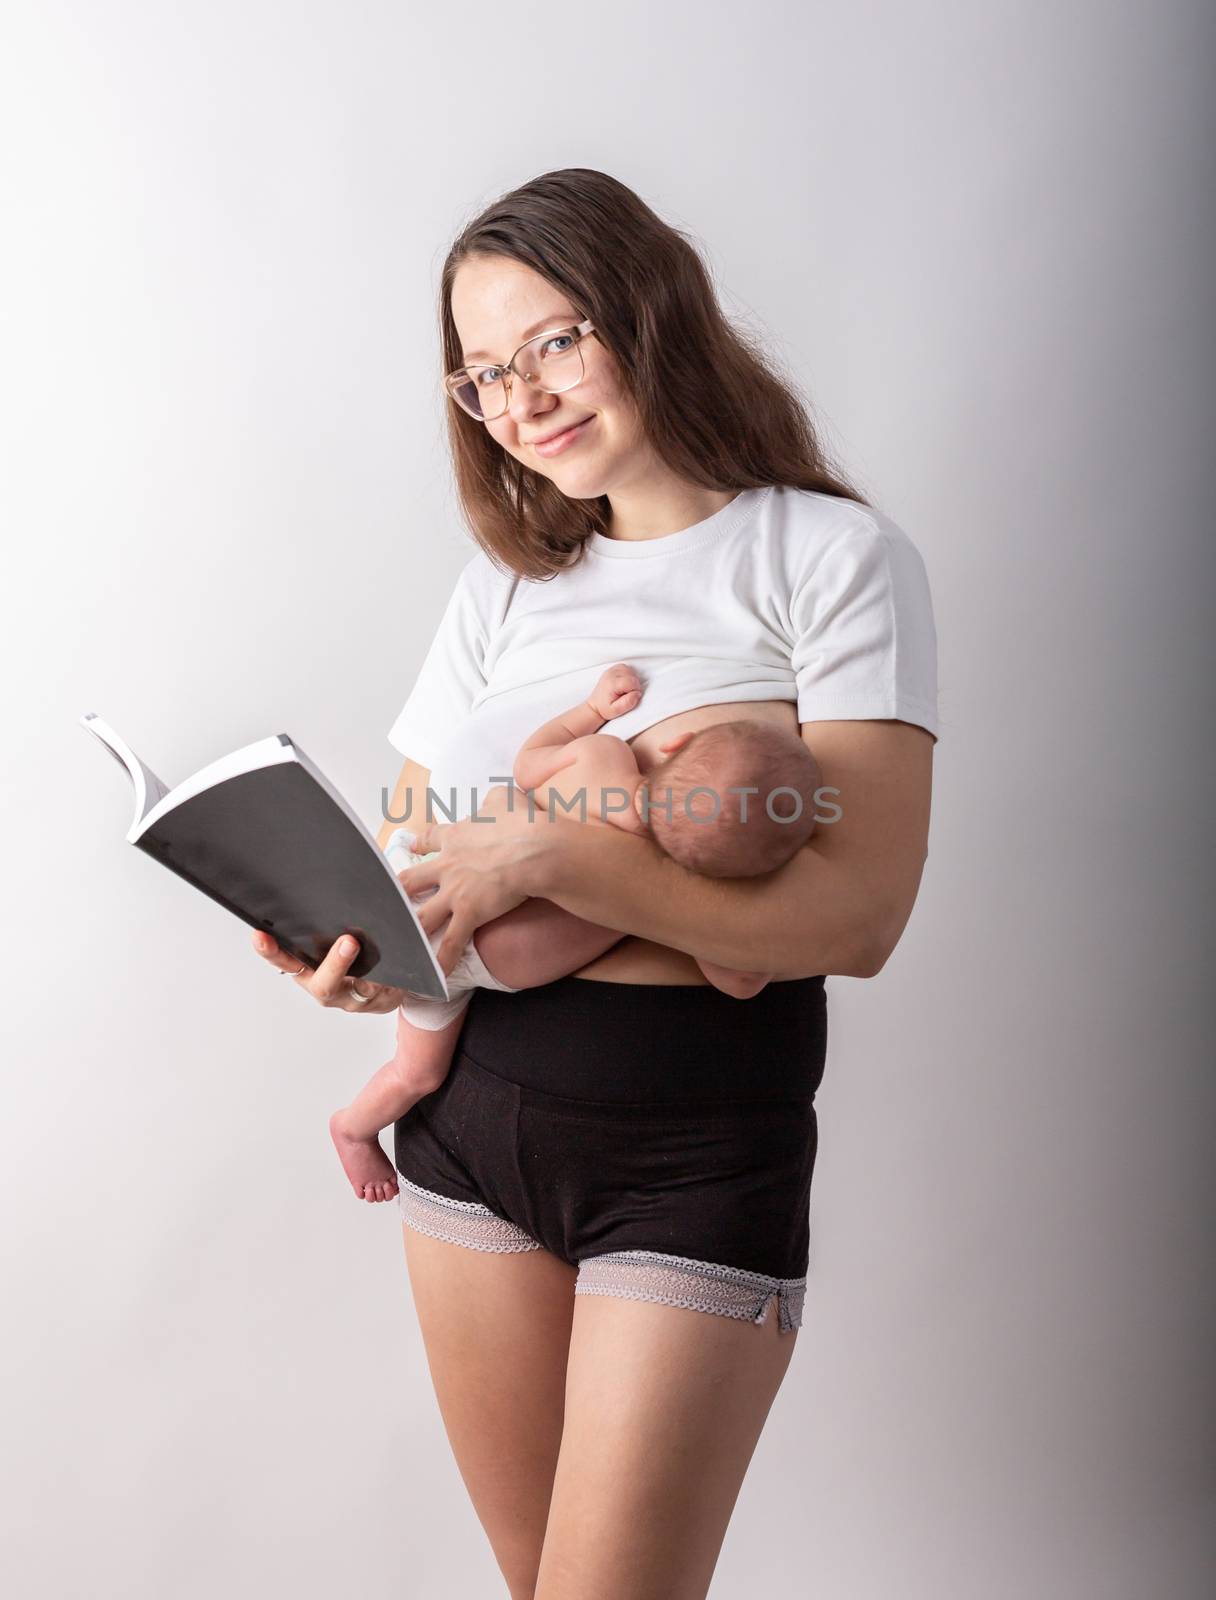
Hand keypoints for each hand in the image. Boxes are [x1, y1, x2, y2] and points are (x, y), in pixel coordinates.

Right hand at [250, 929, 404, 1013]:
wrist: (384, 982)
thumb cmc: (351, 953)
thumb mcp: (330, 937)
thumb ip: (322, 923)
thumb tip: (319, 880)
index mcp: (307, 970)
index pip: (284, 962)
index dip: (270, 951)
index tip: (260, 935)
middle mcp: (326, 988)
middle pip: (323, 985)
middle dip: (334, 963)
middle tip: (349, 941)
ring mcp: (353, 999)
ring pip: (359, 988)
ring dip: (367, 970)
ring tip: (373, 946)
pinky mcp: (378, 1001)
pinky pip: (383, 989)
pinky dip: (390, 974)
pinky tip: (399, 955)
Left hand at [397, 784, 562, 974]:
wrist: (536, 848)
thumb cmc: (524, 821)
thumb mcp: (504, 799)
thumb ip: (491, 801)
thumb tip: (495, 802)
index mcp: (455, 836)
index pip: (430, 839)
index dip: (420, 843)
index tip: (413, 846)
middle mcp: (447, 865)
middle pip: (410, 879)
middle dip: (397, 892)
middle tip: (386, 902)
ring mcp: (455, 892)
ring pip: (422, 915)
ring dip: (409, 931)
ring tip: (397, 944)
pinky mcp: (470, 913)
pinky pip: (452, 942)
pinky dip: (442, 962)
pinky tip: (433, 977)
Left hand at [588, 662, 642, 721]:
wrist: (595, 706)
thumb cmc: (605, 709)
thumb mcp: (616, 710)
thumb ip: (628, 702)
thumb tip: (637, 693)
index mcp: (612, 683)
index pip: (632, 682)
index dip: (636, 690)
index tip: (630, 696)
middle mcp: (610, 674)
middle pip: (632, 675)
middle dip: (634, 685)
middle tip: (627, 694)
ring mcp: (610, 671)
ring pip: (630, 670)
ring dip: (632, 679)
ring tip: (626, 688)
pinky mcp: (611, 670)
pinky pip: (625, 668)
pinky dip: (628, 674)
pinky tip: (624, 682)